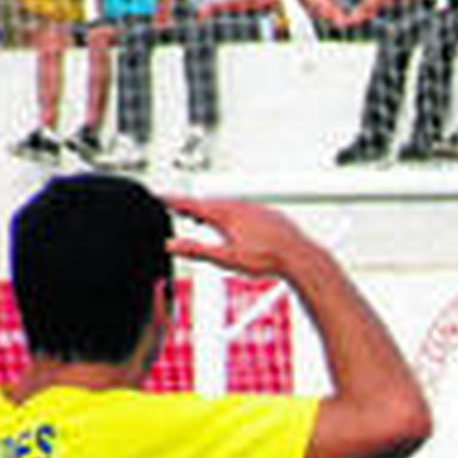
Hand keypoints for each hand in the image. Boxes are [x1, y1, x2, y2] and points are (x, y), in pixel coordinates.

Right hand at [166, 196, 312, 276]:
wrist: (300, 257)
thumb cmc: (268, 259)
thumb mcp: (227, 259)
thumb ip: (198, 251)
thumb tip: (173, 245)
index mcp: (226, 214)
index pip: (192, 205)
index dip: (173, 201)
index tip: (158, 197)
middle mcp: (240, 206)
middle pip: (208, 203)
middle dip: (191, 206)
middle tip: (176, 208)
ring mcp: (255, 208)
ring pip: (227, 206)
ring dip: (212, 211)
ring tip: (202, 218)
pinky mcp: (268, 214)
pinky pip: (244, 210)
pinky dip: (232, 213)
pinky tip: (234, 225)